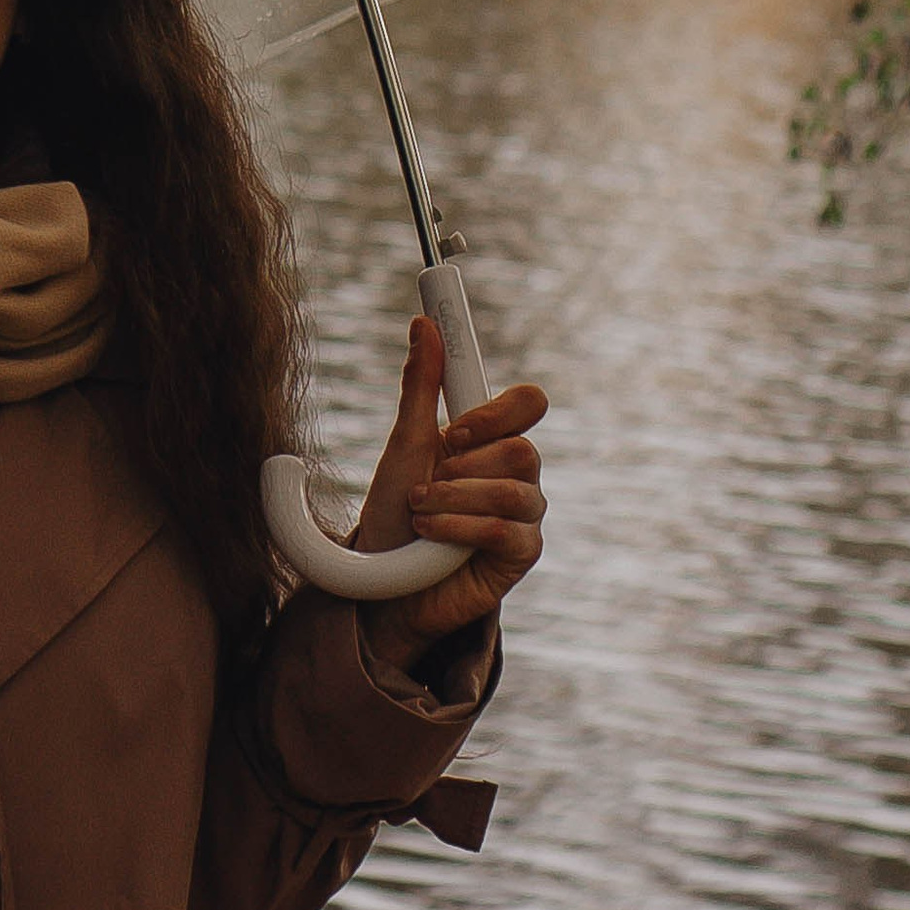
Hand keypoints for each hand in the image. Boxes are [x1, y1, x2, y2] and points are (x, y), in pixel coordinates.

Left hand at [354, 316, 546, 678]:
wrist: (381, 585)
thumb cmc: (395, 514)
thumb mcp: (403, 445)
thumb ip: (419, 387)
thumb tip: (422, 323)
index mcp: (493, 440)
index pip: (529, 404)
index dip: (498, 412)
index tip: (456, 428)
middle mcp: (516, 474)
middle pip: (524, 449)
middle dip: (464, 466)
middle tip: (429, 480)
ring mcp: (524, 515)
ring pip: (514, 489)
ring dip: (453, 499)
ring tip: (420, 511)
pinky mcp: (521, 555)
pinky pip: (506, 530)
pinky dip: (459, 528)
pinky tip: (432, 535)